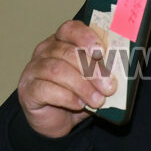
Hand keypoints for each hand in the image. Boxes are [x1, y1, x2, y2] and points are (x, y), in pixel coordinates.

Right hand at [16, 20, 116, 137]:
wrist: (56, 121)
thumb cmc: (76, 95)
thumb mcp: (93, 81)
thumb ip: (103, 72)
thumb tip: (122, 71)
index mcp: (61, 42)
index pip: (70, 29)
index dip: (86, 37)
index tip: (101, 52)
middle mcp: (45, 52)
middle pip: (67, 52)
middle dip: (92, 69)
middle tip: (109, 86)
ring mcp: (33, 70)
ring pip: (57, 70)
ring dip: (82, 86)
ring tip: (98, 100)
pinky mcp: (28, 90)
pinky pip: (46, 89)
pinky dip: (66, 97)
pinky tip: (78, 105)